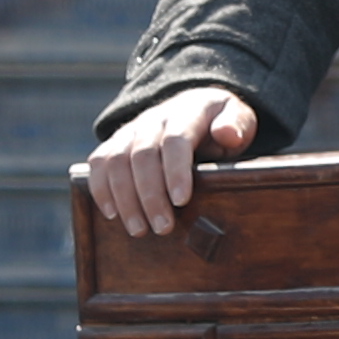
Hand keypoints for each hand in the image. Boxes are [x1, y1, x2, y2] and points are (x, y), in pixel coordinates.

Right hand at [80, 84, 263, 231]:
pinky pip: (99, 162)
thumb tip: (228, 134)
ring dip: (125, 198)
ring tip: (139, 230)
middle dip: (151, 195)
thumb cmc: (220, 124)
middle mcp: (154, 118)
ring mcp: (132, 130)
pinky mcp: (116, 143)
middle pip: (143, 155)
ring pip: (117, 160)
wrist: (194, 108)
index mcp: (187, 111)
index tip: (181, 201)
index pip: (176, 139)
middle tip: (163, 228)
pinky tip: (112, 215)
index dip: (176, 170)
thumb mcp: (240, 119)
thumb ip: (236, 124)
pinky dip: (101, 189)